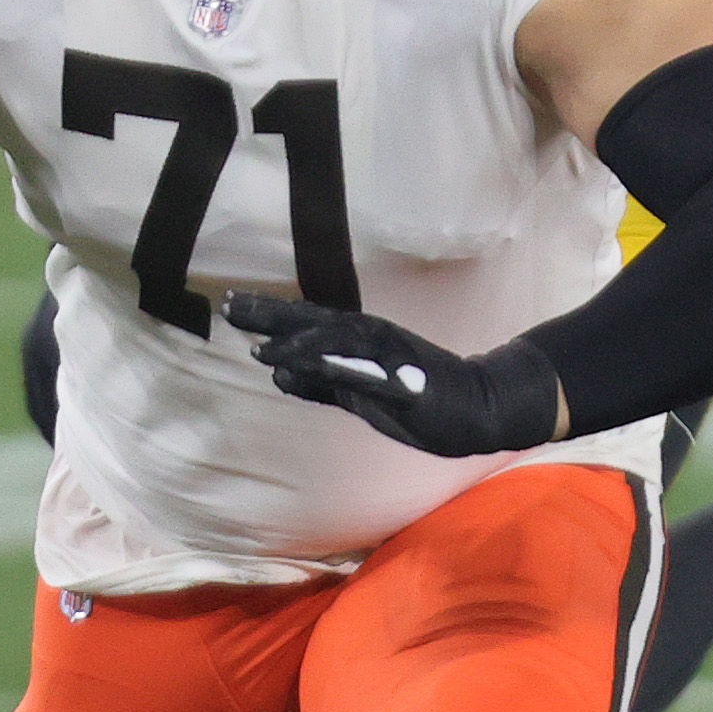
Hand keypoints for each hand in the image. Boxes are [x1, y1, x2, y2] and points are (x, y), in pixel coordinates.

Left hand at [222, 294, 560, 454]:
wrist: (483, 407)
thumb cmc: (425, 400)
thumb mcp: (361, 394)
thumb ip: (322, 385)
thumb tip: (277, 375)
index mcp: (360, 342)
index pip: (308, 323)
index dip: (269, 314)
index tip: (231, 305)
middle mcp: (372, 338)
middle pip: (314, 321)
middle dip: (271, 314)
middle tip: (229, 305)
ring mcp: (389, 356)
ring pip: (337, 341)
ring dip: (297, 339)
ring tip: (259, 343)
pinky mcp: (404, 380)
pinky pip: (362, 371)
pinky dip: (330, 367)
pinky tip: (305, 368)